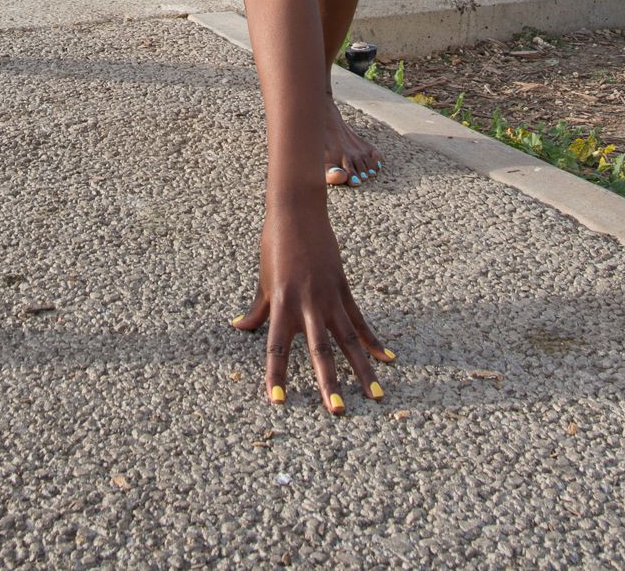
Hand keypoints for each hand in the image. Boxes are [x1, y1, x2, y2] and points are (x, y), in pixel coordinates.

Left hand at [229, 198, 391, 411]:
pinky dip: (373, 341)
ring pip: (348, 341)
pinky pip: (360, 321)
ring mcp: (329, 297)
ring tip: (375, 395)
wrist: (297, 212)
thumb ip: (256, 310)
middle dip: (328, 383)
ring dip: (362, 371)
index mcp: (281, 305)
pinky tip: (387, 359)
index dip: (276, 376)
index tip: (278, 402)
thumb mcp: (263, 280)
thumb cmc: (275, 246)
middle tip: (337, 411)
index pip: (277, 349)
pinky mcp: (343, 289)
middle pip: (319, 350)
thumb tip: (238, 328)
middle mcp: (307, 304)